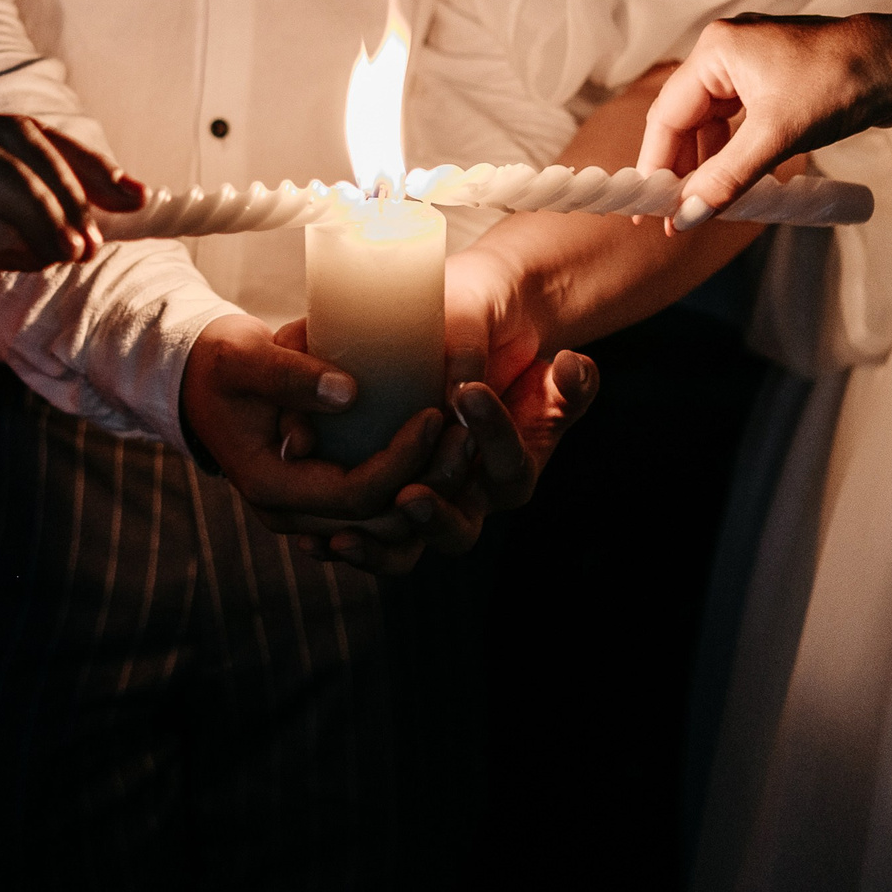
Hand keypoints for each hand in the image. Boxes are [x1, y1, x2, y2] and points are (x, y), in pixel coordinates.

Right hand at [180, 313, 445, 530]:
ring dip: (430, 490)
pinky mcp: (323, 502)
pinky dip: (413, 492)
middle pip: (379, 520)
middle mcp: (290, 514)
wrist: (199, 382)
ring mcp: (307, 516)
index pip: (355, 493)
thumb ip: (291, 374)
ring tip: (466, 444)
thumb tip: (349, 391)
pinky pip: (378, 515)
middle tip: (468, 431)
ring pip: (385, 528)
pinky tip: (443, 456)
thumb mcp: (246, 358)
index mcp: (271, 486)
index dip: (401, 459)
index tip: (433, 413)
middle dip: (430, 480)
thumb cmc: (221, 364)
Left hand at [280, 248, 600, 572]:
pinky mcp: (387, 496)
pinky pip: (370, 536)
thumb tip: (576, 369)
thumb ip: (568, 380)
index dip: (492, 434)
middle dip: (434, 518)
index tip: (469, 391)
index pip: (509, 467)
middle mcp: (470, 497)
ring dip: (378, 544)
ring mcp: (429, 501)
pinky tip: (315, 540)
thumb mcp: (543, 362)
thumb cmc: (509, 356)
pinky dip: (347, 542)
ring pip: (407, 544)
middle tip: (410, 497)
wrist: (468, 346)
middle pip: (459, 531)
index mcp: (513, 469)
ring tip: (347, 535)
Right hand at [638, 13, 891, 226]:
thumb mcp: (777, 136)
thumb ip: (726, 177)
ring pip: (712, 123)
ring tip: (706, 206)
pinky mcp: (774, 80)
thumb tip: (688, 215)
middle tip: (677, 217)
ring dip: (708, 164)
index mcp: (716, 51)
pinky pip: (738, 122)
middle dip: (681, 169)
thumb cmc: (842, 83)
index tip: (651, 208)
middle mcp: (726, 52)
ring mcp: (750, 65)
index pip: (666, 115)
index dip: (655, 165)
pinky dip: (733, 153)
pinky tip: (735, 182)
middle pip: (685, 119)